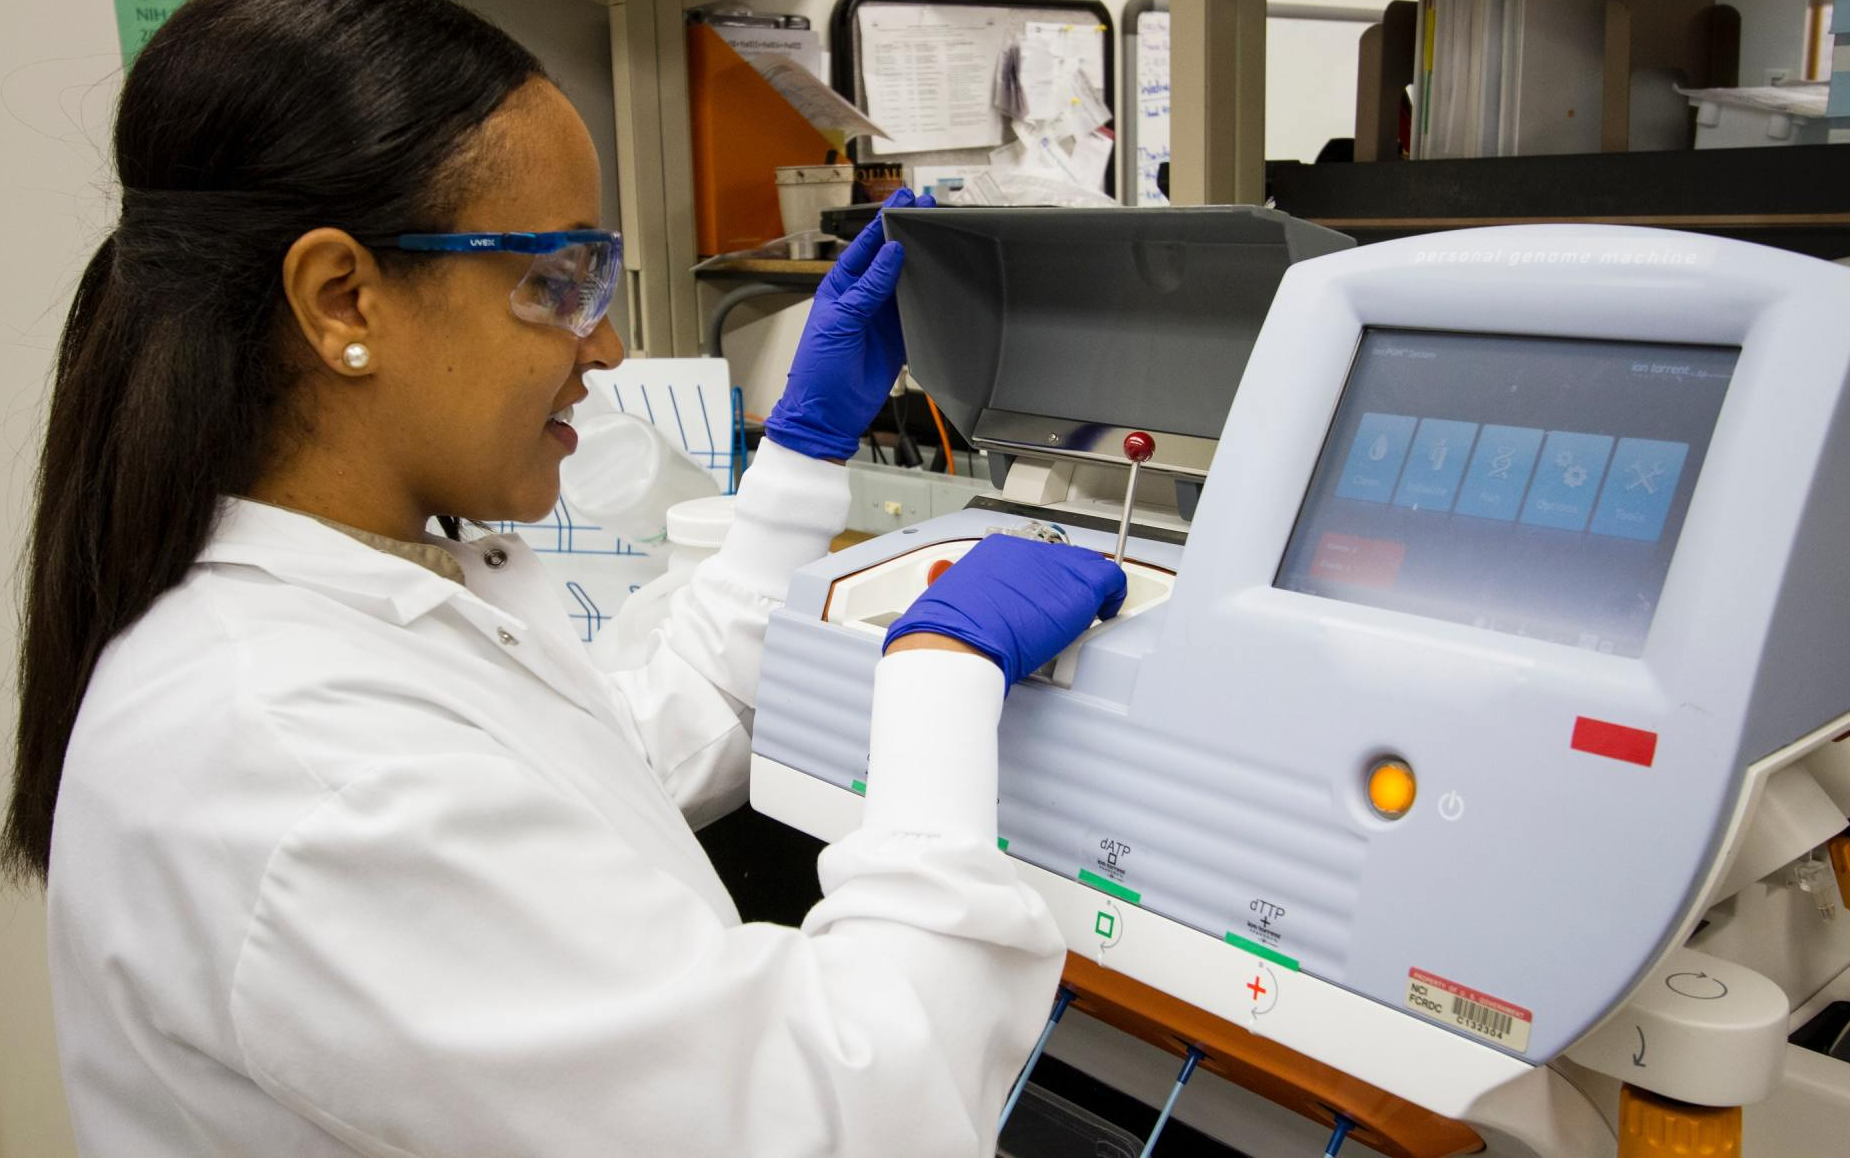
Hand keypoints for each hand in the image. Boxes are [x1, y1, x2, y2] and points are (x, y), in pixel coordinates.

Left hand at [764, 187, 934, 460]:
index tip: (903, 201)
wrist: (828, 414)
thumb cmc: (818, 369)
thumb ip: (868, 287)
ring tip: (944, 236)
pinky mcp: (898, 337)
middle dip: (909, 235)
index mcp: (841, 286)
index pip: (866, 246)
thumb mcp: (840, 321)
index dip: (884, 222)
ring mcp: (881, 317)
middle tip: (931, 209)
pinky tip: (946, 282)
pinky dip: (931, 299)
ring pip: (906, 282)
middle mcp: (863, 297)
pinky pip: (917, 312)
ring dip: (923, 263)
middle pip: (890, 259)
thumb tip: (891, 253)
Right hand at [884, 536, 1127, 684]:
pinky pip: (1111, 580)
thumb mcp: (957, 602)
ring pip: (1088, 568)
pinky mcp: (1079, 585)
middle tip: (1062, 612)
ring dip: (1087, 593)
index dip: (1044, 583)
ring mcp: (1056, 566)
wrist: (958, 641)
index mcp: (997, 551)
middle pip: (1063, 561)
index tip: (1043, 599)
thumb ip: (978, 599)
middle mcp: (1029, 551)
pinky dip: (1113, 596)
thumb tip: (984, 611)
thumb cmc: (951, 631)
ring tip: (1081, 618)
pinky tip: (1106, 613)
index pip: (1035, 561)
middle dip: (1065, 586)